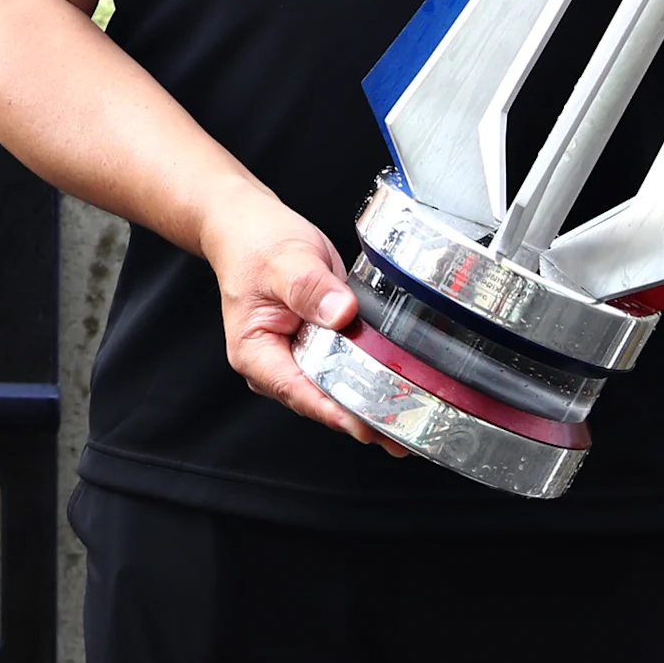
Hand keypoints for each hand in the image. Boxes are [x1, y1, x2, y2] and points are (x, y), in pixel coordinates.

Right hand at [197, 184, 394, 451]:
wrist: (248, 228)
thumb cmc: (255, 244)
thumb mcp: (285, 260)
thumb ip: (311, 287)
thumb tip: (341, 313)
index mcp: (256, 353)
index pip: (298, 392)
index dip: (336, 412)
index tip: (370, 426)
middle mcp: (275, 364)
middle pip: (321, 402)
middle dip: (364, 419)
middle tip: (407, 434)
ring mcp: (298, 358)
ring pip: (338, 392)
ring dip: (373, 407)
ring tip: (414, 422)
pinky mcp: (319, 348)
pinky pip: (347, 370)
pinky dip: (373, 383)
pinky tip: (404, 393)